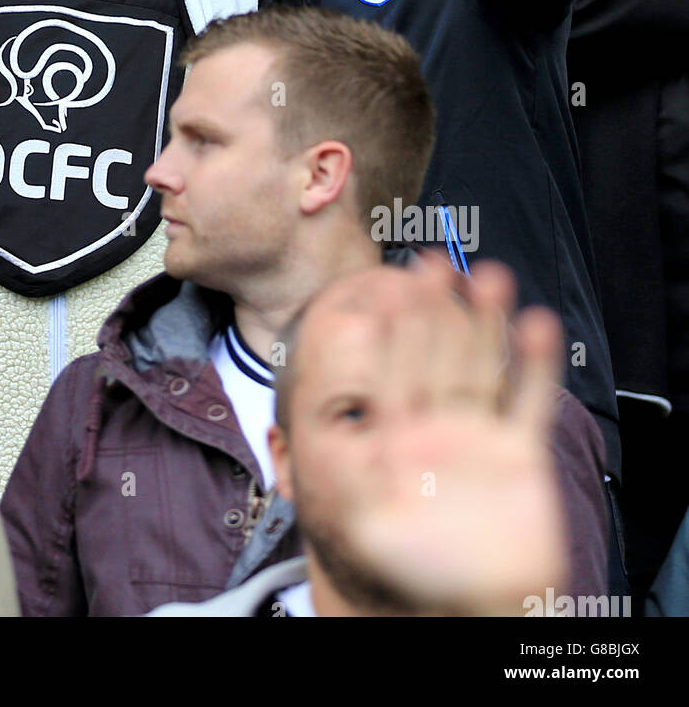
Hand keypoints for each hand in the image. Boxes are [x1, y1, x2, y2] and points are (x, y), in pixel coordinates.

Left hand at [339, 256, 566, 616]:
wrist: (478, 603)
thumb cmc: (421, 574)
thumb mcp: (372, 530)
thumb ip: (353, 488)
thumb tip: (327, 448)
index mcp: (399, 440)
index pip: (393, 373)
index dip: (394, 331)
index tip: (390, 286)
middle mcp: (438, 430)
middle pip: (437, 357)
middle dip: (435, 310)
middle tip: (433, 260)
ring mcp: (480, 438)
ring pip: (483, 366)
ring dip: (486, 322)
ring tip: (489, 274)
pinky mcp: (521, 454)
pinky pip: (529, 401)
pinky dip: (535, 365)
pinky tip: (536, 323)